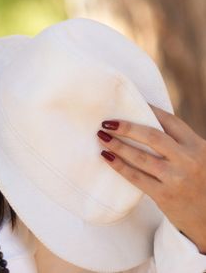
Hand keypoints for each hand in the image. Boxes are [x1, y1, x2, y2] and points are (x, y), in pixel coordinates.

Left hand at [96, 103, 205, 253]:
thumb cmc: (198, 183)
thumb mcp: (198, 158)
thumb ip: (178, 144)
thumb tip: (143, 123)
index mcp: (198, 146)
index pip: (171, 122)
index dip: (149, 110)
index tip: (130, 102)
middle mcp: (188, 160)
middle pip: (152, 137)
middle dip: (127, 127)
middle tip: (107, 122)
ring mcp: (176, 178)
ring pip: (141, 157)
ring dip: (118, 145)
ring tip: (102, 136)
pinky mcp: (165, 195)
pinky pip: (136, 177)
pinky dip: (119, 165)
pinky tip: (106, 157)